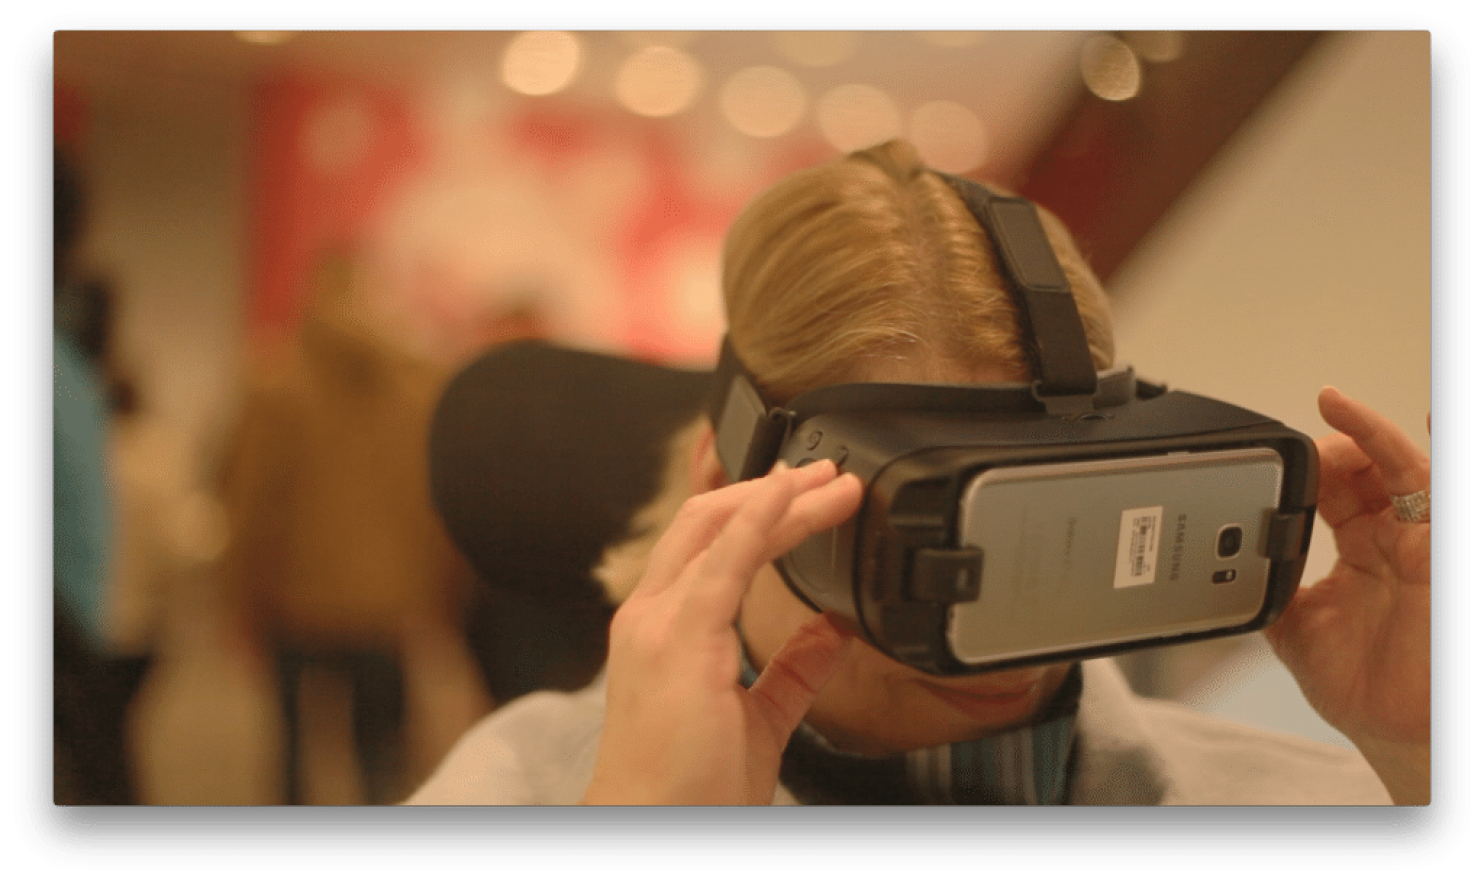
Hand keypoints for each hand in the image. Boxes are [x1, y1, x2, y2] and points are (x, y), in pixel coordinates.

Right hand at [583, 459, 862, 803]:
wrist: (653, 825)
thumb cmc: (690, 788)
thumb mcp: (759, 715)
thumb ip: (793, 668)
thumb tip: (833, 631)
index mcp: (661, 632)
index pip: (703, 548)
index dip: (752, 513)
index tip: (801, 496)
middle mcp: (652, 616)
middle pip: (705, 522)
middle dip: (767, 490)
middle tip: (826, 475)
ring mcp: (660, 622)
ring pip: (720, 529)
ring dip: (781, 498)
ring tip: (833, 484)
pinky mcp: (681, 636)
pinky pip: (725, 559)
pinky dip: (760, 517)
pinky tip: (791, 493)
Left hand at [1265, 387, 1429, 800]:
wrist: (1397, 730)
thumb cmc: (1362, 687)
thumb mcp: (1294, 628)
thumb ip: (1270, 584)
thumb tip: (1226, 558)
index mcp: (1363, 549)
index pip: (1338, 487)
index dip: (1312, 465)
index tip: (1277, 454)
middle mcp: (1395, 538)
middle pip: (1367, 466)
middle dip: (1332, 444)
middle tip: (1298, 445)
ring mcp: (1420, 541)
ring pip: (1401, 464)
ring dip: (1368, 432)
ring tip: (1335, 406)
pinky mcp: (1434, 550)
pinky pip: (1430, 487)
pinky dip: (1406, 450)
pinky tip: (1407, 423)